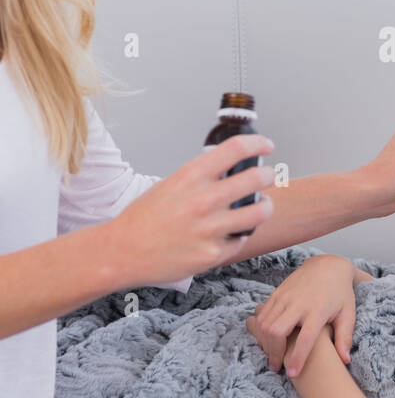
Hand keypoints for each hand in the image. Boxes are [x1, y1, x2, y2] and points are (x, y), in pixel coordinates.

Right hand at [104, 134, 277, 285]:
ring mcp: (210, 228)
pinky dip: (240, 235)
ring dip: (265, 206)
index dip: (258, 143)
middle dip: (269, 175)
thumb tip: (230, 170)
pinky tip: (232, 233)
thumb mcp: (171, 184)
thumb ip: (201, 177)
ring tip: (261, 206)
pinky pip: (242, 240)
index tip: (266, 146)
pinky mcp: (213, 254)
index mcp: (191, 176)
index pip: (237, 148)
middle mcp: (203, 199)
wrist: (123, 252)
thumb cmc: (144, 218)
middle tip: (268, 177)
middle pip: (258, 177)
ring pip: (260, 211)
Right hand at [245, 255, 355, 375]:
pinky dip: (261, 329)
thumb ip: (344, 337)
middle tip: (277, 366)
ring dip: (266, 343)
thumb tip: (345, 360)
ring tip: (273, 355)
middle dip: (274, 352)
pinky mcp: (276, 293)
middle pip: (277, 331)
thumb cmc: (340, 293)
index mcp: (318, 310)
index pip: (305, 338)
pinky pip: (262, 314)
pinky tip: (268, 340)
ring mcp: (285, 297)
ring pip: (265, 324)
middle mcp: (299, 303)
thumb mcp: (348, 313)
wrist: (327, 266)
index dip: (297, 357)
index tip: (292, 373)